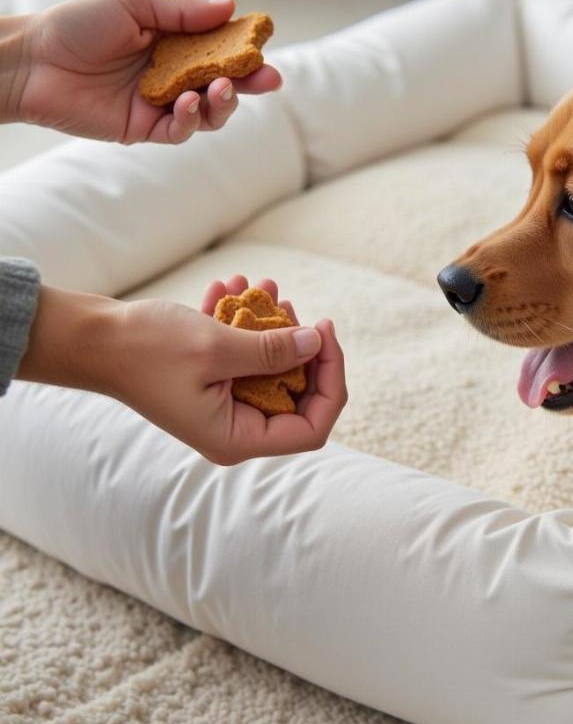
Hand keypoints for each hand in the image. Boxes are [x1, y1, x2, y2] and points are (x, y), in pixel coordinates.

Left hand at [10, 0, 280, 143]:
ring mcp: (161, 103)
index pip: (218, 48)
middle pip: (222, 83)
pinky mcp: (146, 128)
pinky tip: (186, 103)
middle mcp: (172, 74)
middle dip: (248, 83)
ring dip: (223, 103)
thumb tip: (230, 6)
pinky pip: (181, 130)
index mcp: (172, 42)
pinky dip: (190, 119)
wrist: (34, 61)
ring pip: (209, 112)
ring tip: (222, 89)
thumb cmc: (76, 24)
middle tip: (268, 80)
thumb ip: (183, 11)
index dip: (243, 50)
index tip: (264, 48)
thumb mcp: (134, 3)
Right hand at [16, 281, 346, 464]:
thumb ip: (273, 350)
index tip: (325, 334)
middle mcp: (234, 430)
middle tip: (290, 305)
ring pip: (271, 370)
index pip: (312, 425)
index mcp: (237, 438)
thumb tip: (317, 342)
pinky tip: (232, 286)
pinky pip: (243, 358)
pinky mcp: (212, 384)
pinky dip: (244, 324)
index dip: (331, 381)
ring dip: (272, 326)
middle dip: (300, 346)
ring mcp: (223, 407)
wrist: (90, 338)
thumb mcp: (217, 346)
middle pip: (297, 395)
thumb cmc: (145, 348)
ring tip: (262, 285)